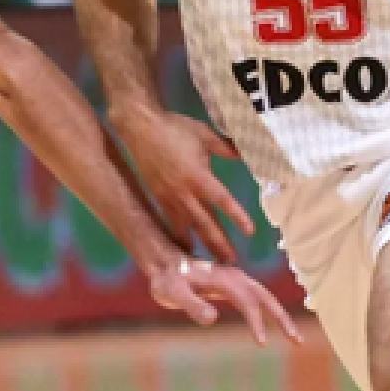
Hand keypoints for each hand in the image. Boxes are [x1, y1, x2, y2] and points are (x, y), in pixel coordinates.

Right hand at [112, 106, 254, 263]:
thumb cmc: (175, 128)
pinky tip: (186, 248)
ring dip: (201, 245)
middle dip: (219, 243)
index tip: (249, 231)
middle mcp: (184, 192)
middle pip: (205, 223)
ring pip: (188, 228)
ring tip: (213, 262)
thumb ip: (227, 148)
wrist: (140, 128)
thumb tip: (247, 155)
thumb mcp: (205, 134)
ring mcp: (170, 198)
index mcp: (199, 176)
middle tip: (232, 262)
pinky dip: (180, 237)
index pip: (222, 201)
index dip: (237, 216)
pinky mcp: (159, 198)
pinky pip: (172, 223)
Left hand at [147, 255, 301, 346]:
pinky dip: (270, 312)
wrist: (164, 263)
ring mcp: (237, 280)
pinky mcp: (234, 286)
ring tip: (294, 338)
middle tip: (297, 341)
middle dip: (283, 319)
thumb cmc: (166, 280)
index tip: (262, 343)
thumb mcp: (172, 293)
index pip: (248, 302)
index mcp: (225, 279)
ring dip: (281, 317)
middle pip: (267, 298)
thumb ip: (191, 305)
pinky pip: (258, 300)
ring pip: (266, 298)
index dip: (256, 322)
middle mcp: (236, 277)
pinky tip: (274, 325)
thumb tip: (212, 319)